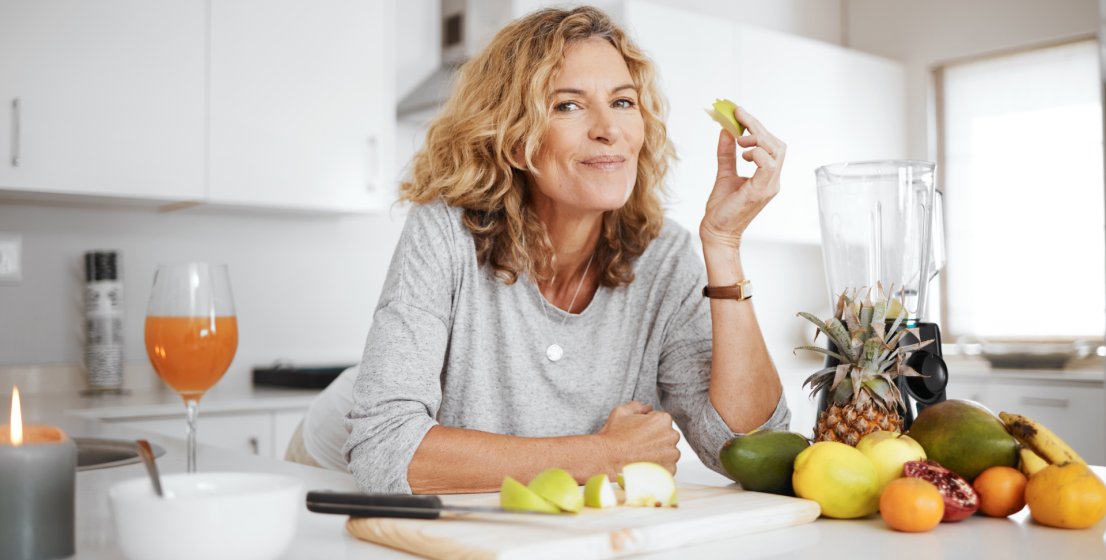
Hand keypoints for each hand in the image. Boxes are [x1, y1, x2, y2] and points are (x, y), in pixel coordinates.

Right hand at [595, 401, 680, 473]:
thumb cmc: (613, 437)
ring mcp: (671, 455)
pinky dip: (658, 467)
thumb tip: (646, 407)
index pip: (661, 421)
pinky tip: (644, 464)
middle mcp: (671, 436)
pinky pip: (667, 467)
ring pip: (668, 452)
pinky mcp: (669, 470)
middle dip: (656, 439)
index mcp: (663, 420)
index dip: (648, 426)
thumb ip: (637, 406)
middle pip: (667, 436)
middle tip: (639, 444)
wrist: (606, 460)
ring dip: (658, 454)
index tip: (639, 433)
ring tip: (640, 455)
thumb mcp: (621, 412)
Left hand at [700, 106, 785, 249]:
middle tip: (739, 117)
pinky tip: (742, 155)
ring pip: (776, 151)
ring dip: (757, 139)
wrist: (717, 232)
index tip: (740, 112)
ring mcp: (769, 186)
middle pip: (777, 144)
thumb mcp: (724, 173)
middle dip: (758, 127)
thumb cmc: (722, 209)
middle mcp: (772, 180)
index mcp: (767, 176)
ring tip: (740, 141)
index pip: (771, 145)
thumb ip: (727, 154)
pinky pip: (767, 164)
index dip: (758, 127)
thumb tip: (725, 131)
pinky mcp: (761, 191)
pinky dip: (756, 153)